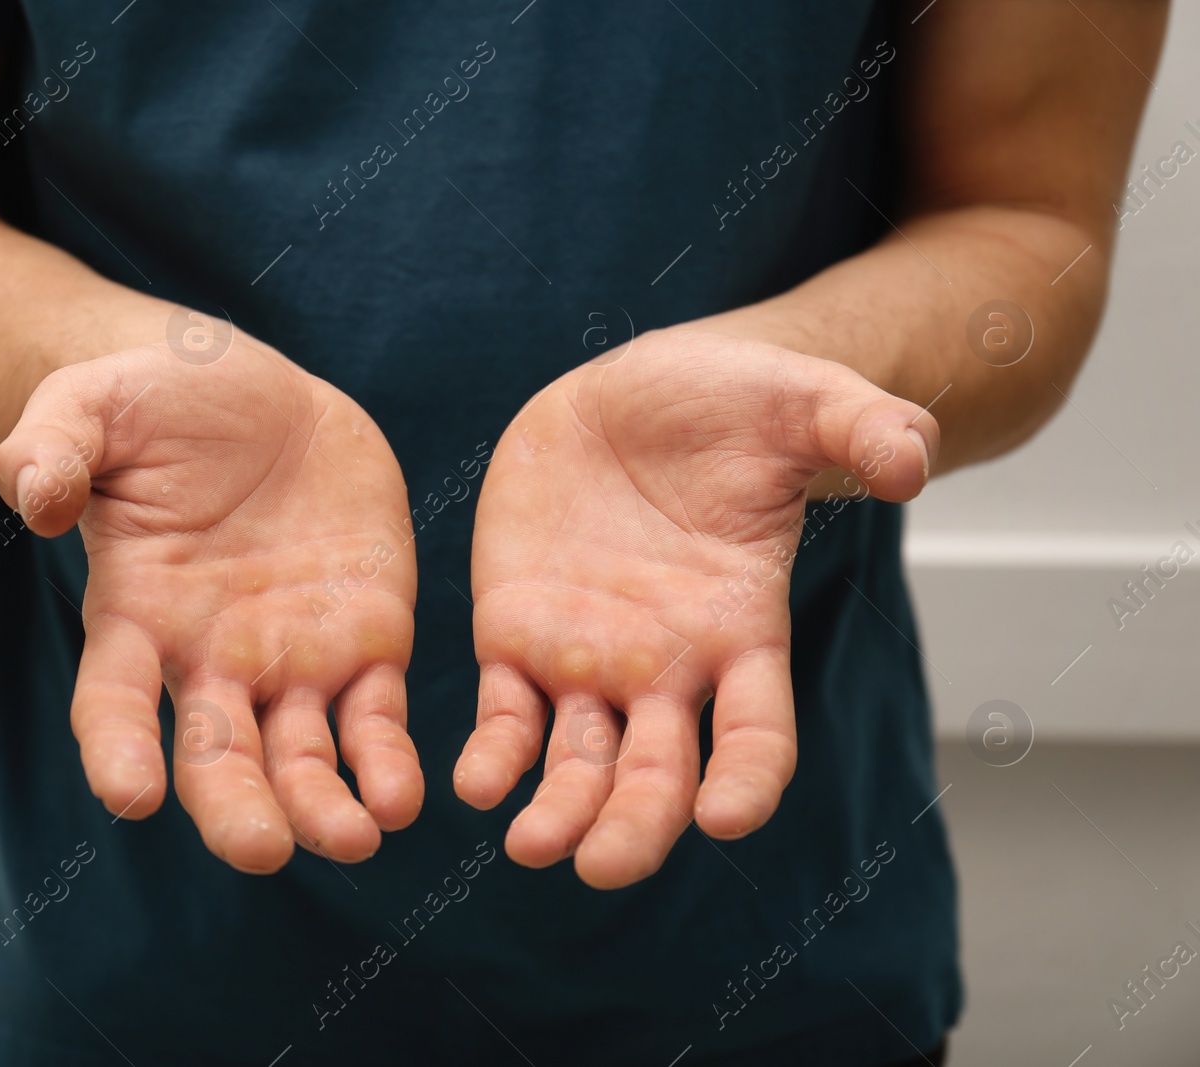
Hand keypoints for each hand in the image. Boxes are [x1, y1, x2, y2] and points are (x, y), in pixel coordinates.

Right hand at [0, 329, 420, 873]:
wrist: (260, 394)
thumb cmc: (158, 402)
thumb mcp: (91, 405)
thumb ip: (53, 448)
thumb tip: (36, 497)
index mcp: (136, 617)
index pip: (113, 703)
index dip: (117, 751)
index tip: (130, 796)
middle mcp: (211, 660)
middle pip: (216, 757)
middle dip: (236, 808)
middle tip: (262, 848)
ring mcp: (292, 659)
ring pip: (301, 759)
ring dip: (324, 807)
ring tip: (354, 838)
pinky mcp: (366, 641)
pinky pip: (376, 719)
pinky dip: (388, 763)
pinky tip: (402, 797)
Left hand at [454, 328, 936, 888]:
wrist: (631, 391)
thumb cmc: (732, 402)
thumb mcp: (806, 400)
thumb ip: (866, 427)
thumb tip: (914, 463)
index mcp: (741, 633)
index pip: (758, 734)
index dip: (748, 781)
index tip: (724, 818)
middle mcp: (666, 669)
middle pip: (657, 777)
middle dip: (635, 828)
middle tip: (601, 866)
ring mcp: (588, 661)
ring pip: (577, 764)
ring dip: (557, 812)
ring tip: (531, 846)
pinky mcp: (517, 633)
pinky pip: (504, 714)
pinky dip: (492, 757)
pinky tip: (474, 785)